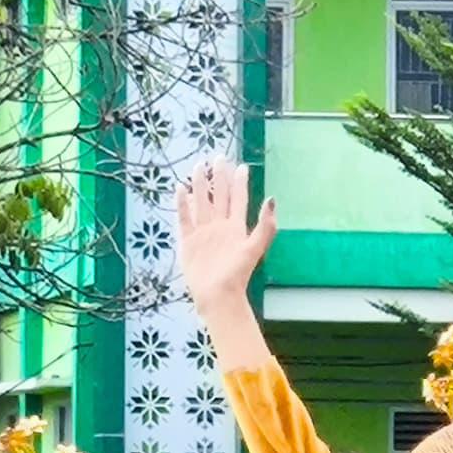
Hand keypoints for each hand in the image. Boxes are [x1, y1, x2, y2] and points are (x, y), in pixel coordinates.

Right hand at [173, 162, 275, 312]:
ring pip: (201, 203)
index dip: (240, 183)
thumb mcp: (255, 248)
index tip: (241, 166)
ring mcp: (203, 233)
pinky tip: (181, 190)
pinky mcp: (188, 241)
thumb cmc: (237, 275)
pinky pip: (184, 218)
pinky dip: (182, 204)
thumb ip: (265, 225)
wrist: (217, 295)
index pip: (238, 199)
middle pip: (219, 196)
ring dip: (199, 185)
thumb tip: (272, 200)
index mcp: (236, 228)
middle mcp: (219, 227)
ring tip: (198, 167)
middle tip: (218, 158)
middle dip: (218, 177)